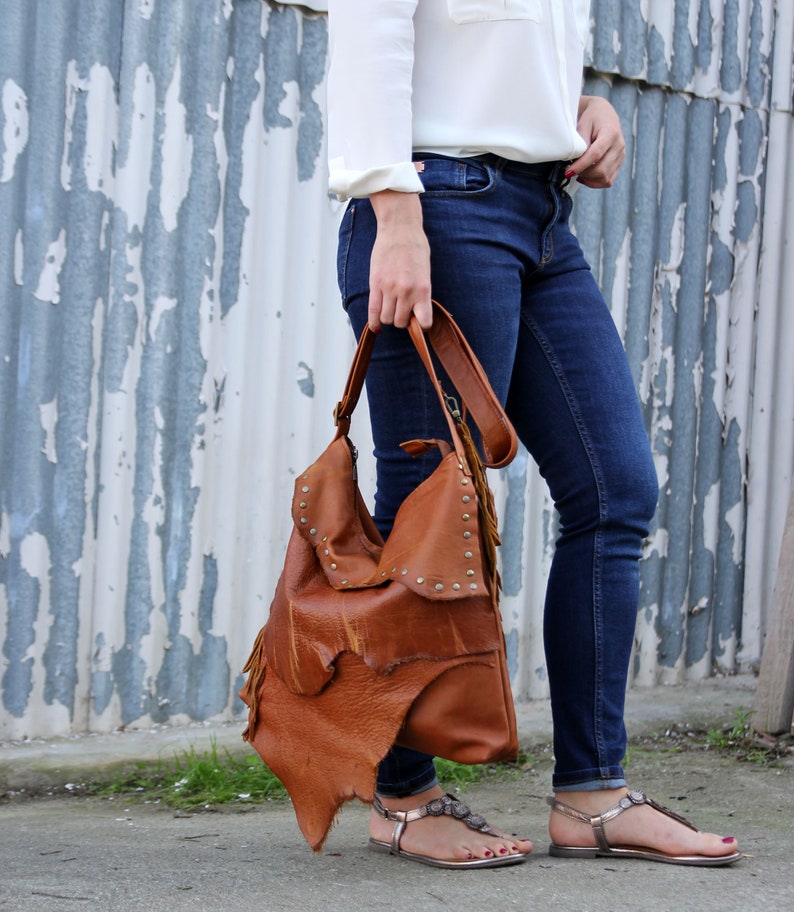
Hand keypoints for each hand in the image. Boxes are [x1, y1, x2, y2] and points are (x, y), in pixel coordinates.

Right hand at [368, 190, 432, 330]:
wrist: (400, 229)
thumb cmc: (416, 248)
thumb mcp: (425, 273)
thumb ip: (421, 293)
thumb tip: (415, 313)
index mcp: (423, 289)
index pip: (424, 322)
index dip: (421, 325)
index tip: (419, 321)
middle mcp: (406, 292)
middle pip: (401, 322)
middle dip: (402, 320)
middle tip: (402, 311)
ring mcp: (389, 288)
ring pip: (387, 318)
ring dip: (389, 318)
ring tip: (391, 309)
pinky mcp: (375, 284)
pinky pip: (373, 311)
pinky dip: (374, 322)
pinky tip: (376, 327)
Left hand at [566, 95, 625, 187]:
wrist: (604, 114)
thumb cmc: (592, 118)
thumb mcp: (583, 125)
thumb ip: (581, 142)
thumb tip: (575, 161)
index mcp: (610, 133)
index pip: (595, 155)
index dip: (581, 166)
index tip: (568, 172)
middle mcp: (619, 146)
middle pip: (601, 170)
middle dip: (584, 174)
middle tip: (571, 171)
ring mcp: (621, 155)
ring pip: (606, 178)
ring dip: (589, 180)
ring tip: (579, 173)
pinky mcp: (619, 162)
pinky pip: (609, 180)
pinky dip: (596, 182)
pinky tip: (586, 177)